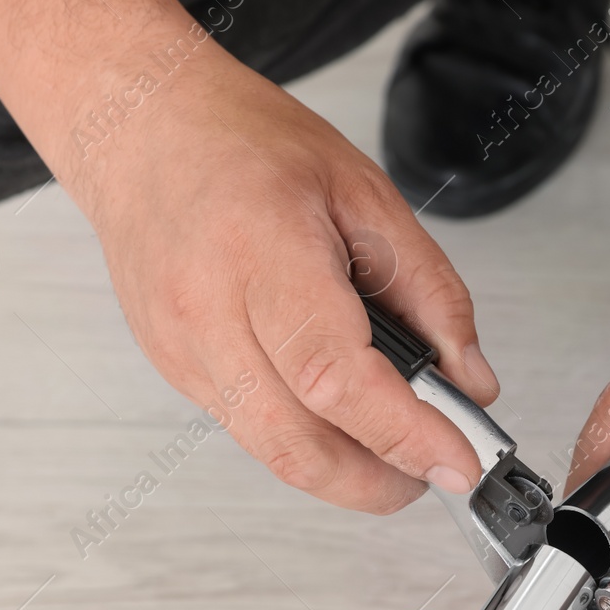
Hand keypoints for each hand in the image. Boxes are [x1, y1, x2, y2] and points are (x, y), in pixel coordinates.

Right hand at [83, 51, 497, 512]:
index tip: (458, 460)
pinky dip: (309, 440)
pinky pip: (252, 431)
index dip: (404, 434)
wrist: (140, 128)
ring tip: (399, 448)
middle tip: (437, 466)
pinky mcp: (176, 371)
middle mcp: (207, 312)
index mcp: (262, 253)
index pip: (336, 378)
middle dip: (381, 481)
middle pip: (299, 443)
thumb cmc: (243, 143)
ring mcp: (182, 350)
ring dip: (347, 472)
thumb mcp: (367, 194)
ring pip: (274, 452)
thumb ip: (430, 292)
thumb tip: (469, 381)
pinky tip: (342, 416)